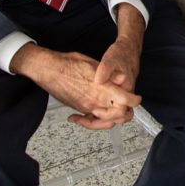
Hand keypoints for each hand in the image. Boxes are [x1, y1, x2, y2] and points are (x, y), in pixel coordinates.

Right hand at [10, 45, 139, 129]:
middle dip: (126, 113)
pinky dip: (97, 121)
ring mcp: (85, 107)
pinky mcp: (78, 109)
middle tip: (129, 107)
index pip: (124, 100)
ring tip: (117, 112)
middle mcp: (94, 100)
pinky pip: (91, 121)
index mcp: (101, 88)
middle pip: (118, 116)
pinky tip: (98, 114)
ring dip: (113, 119)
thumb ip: (108, 74)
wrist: (47, 70)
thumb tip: (122, 78)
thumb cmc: (68, 63)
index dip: (134, 101)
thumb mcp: (92, 63)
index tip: (137, 98)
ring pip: (105, 122)